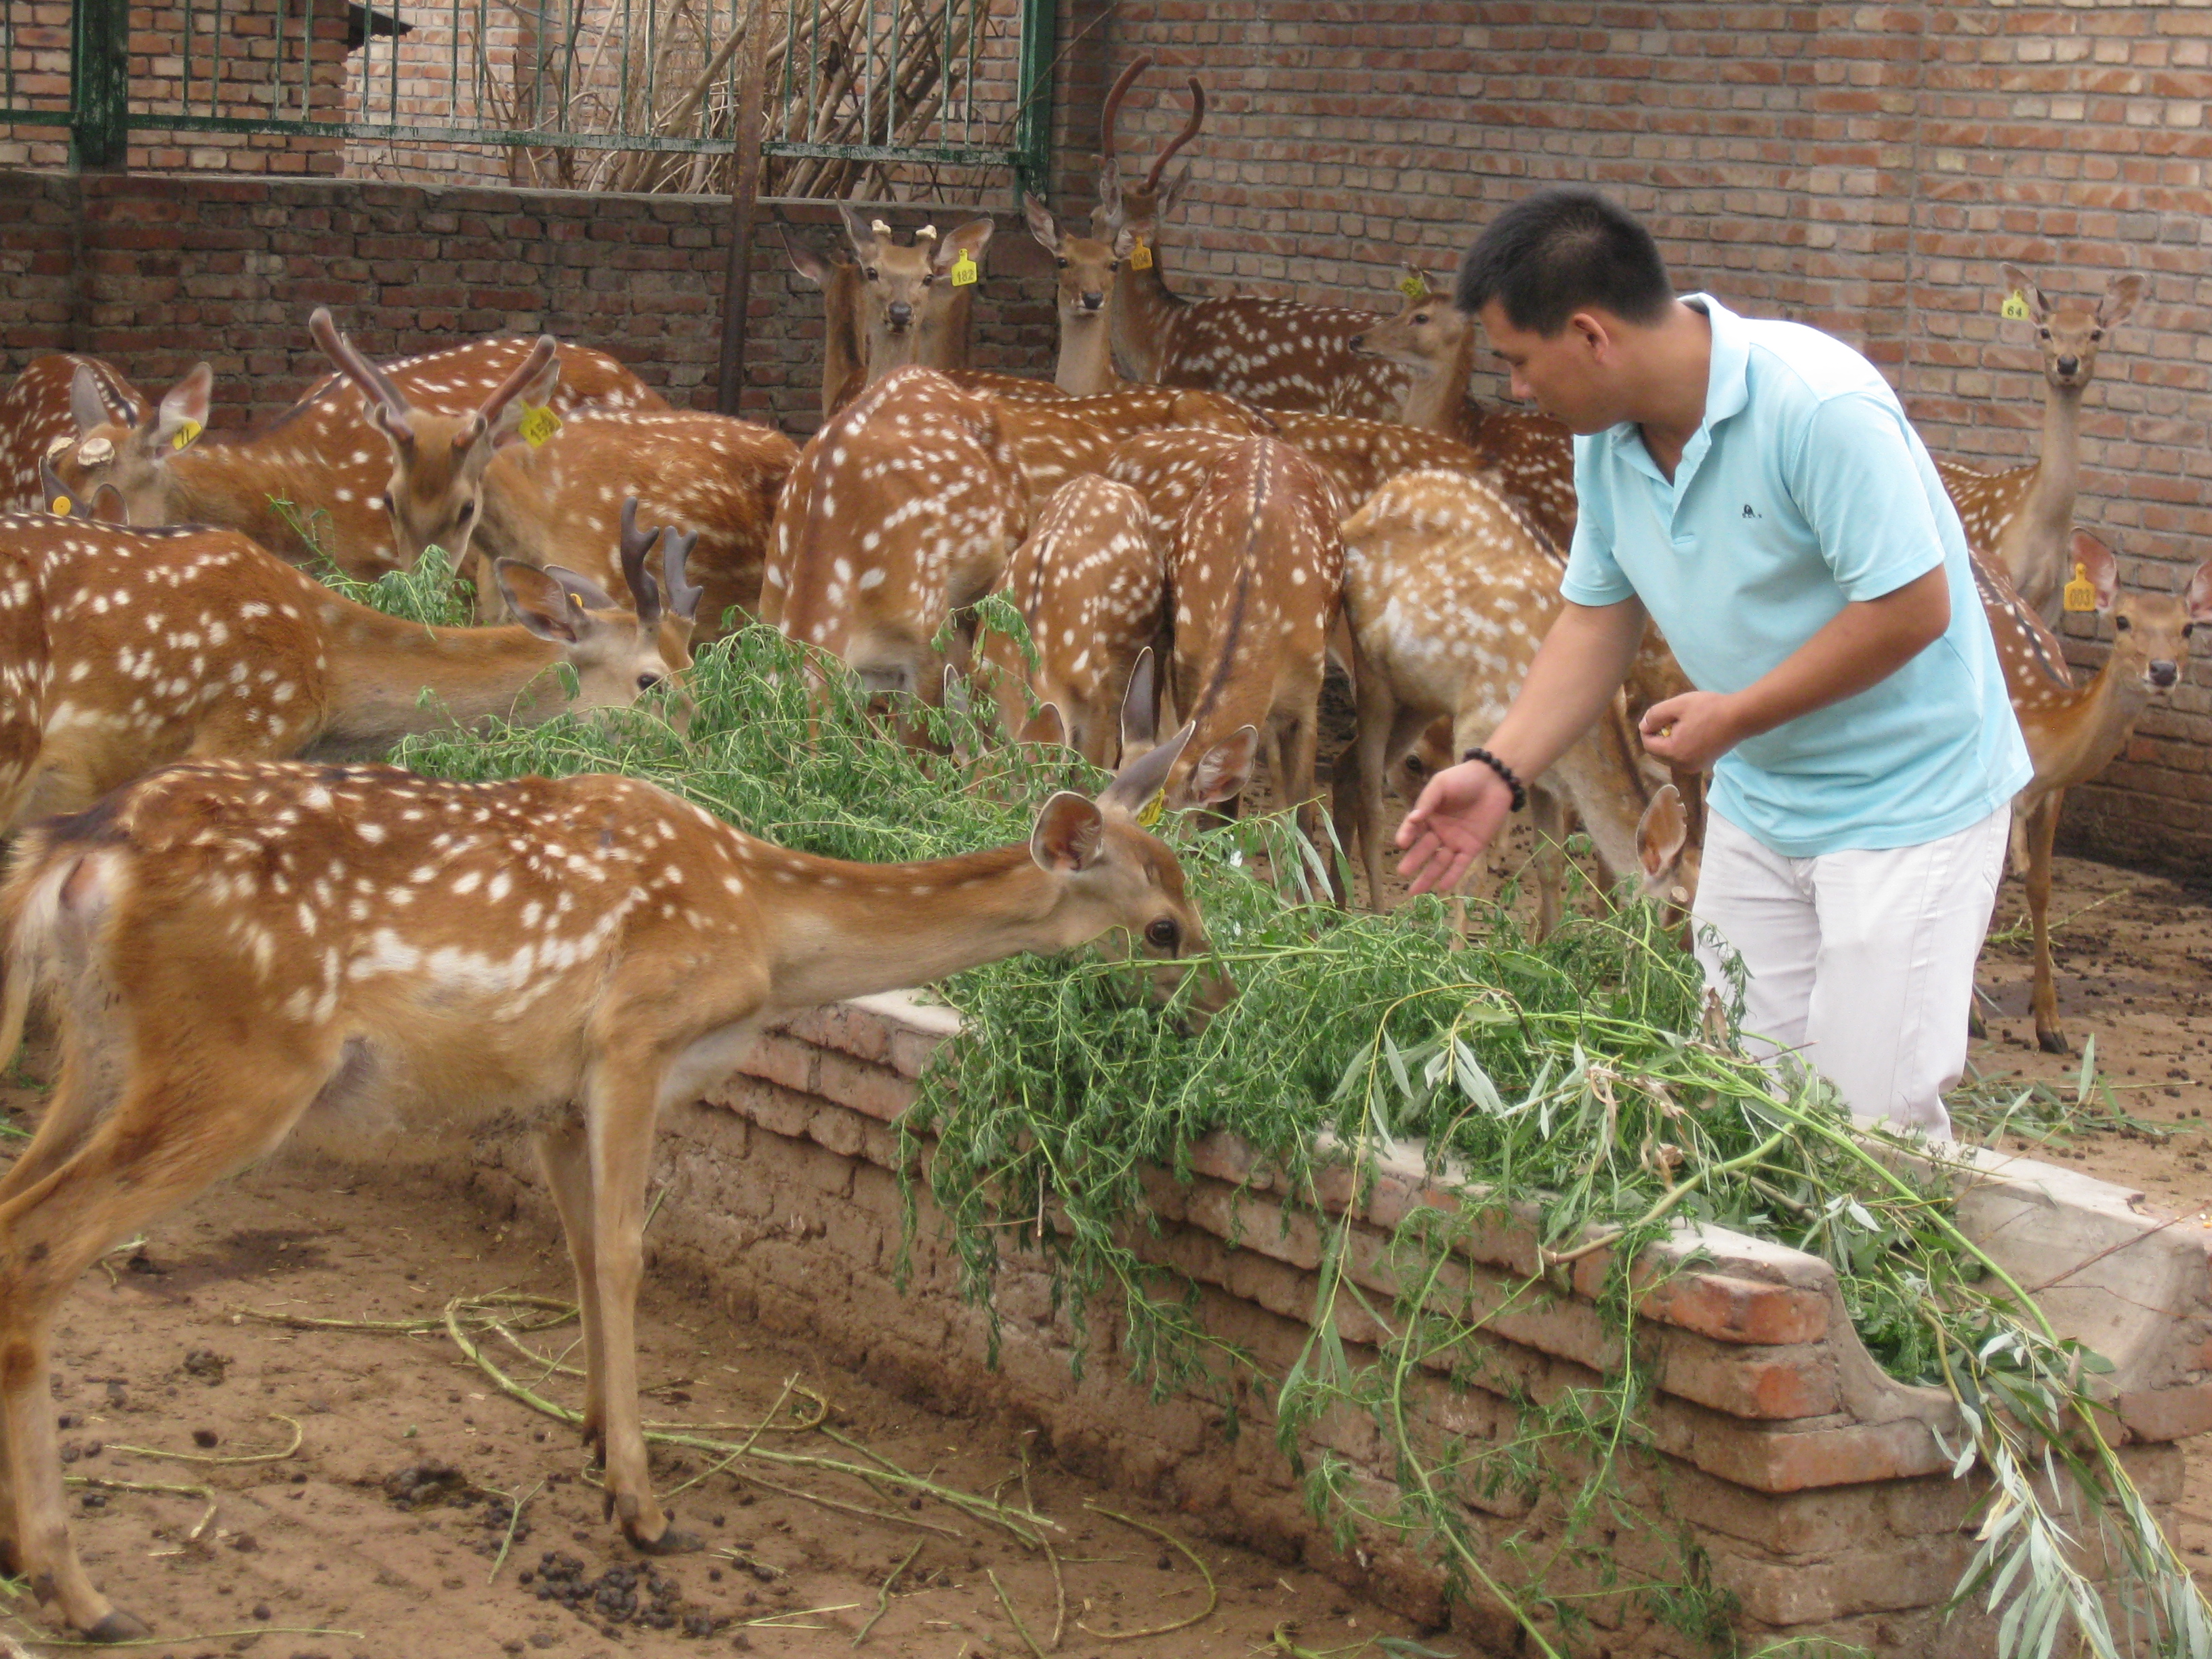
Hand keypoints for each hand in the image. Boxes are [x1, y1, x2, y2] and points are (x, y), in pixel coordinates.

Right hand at [1394, 760, 1516, 897]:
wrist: (1495, 779)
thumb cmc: (1464, 778)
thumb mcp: (1441, 785)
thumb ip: (1427, 802)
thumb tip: (1413, 819)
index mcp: (1428, 816)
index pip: (1413, 830)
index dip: (1407, 835)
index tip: (1401, 843)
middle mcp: (1439, 832)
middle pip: (1424, 850)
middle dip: (1414, 861)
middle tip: (1403, 872)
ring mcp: (1455, 841)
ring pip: (1440, 862)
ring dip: (1428, 876)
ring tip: (1415, 891)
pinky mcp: (1472, 848)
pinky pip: (1460, 864)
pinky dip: (1452, 876)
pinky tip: (1442, 887)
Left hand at [1638, 691, 1743, 769]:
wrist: (1741, 717)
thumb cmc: (1709, 708)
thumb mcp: (1677, 705)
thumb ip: (1655, 715)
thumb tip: (1643, 726)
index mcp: (1674, 753)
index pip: (1648, 745)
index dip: (1647, 730)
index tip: (1656, 716)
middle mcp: (1683, 765)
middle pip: (1658, 753)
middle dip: (1659, 736)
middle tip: (1671, 719)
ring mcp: (1696, 766)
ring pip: (1671, 755)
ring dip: (1670, 740)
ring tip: (1684, 723)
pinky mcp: (1705, 763)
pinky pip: (1684, 756)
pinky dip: (1682, 745)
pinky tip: (1693, 730)